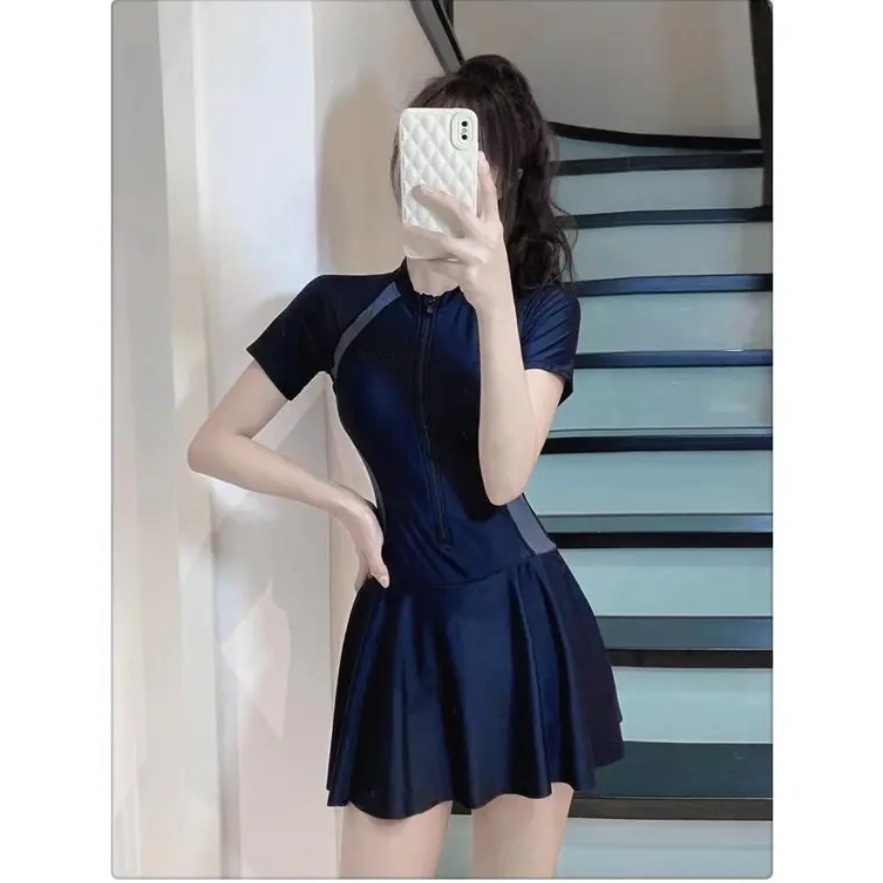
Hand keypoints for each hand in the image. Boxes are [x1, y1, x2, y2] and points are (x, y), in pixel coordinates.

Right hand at [334, 488, 388, 588]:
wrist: (350, 504)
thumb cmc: (362, 525)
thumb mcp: (373, 547)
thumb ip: (377, 565)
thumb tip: (384, 584)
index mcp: (365, 556)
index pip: (364, 576)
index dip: (365, 587)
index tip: (369, 598)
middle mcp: (364, 549)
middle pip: (368, 567)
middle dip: (373, 577)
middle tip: (381, 585)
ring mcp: (365, 539)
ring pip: (371, 555)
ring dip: (376, 563)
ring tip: (386, 568)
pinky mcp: (368, 528)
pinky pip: (375, 543)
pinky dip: (379, 549)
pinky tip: (385, 545)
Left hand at [402, 151, 513, 314]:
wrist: (498, 299)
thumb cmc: (490, 268)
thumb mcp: (491, 243)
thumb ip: (478, 225)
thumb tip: (453, 206)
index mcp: (494, 227)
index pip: (490, 197)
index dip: (485, 176)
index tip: (478, 156)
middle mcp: (487, 238)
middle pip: (461, 210)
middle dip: (438, 198)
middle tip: (419, 189)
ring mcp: (477, 256)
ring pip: (444, 240)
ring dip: (422, 235)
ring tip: (406, 229)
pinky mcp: (467, 274)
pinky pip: (441, 264)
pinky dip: (429, 262)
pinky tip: (420, 259)